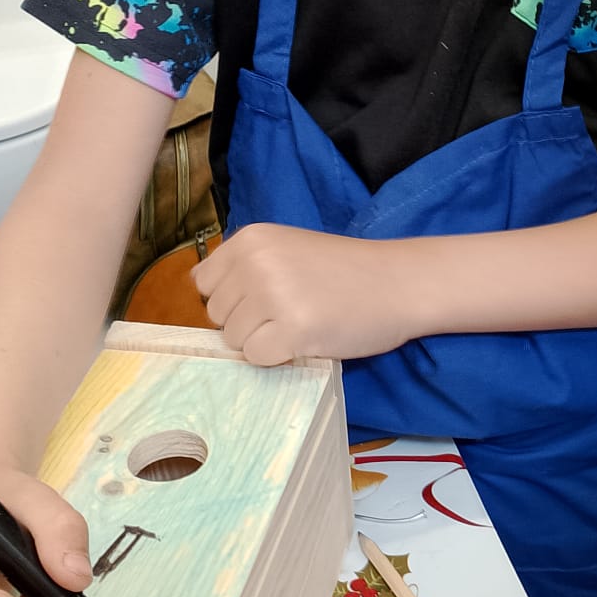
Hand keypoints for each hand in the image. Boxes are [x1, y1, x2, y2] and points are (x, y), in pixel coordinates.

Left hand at [193, 225, 418, 365]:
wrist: (398, 282)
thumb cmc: (343, 270)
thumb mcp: (286, 247)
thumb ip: (245, 265)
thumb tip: (197, 287)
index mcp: (251, 238)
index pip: (204, 284)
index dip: (232, 298)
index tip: (266, 298)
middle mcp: (256, 262)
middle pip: (216, 315)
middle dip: (247, 321)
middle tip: (291, 310)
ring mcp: (273, 295)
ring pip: (233, 340)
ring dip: (263, 340)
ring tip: (301, 323)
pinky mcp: (293, 329)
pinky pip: (257, 357)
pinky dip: (278, 358)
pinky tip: (306, 339)